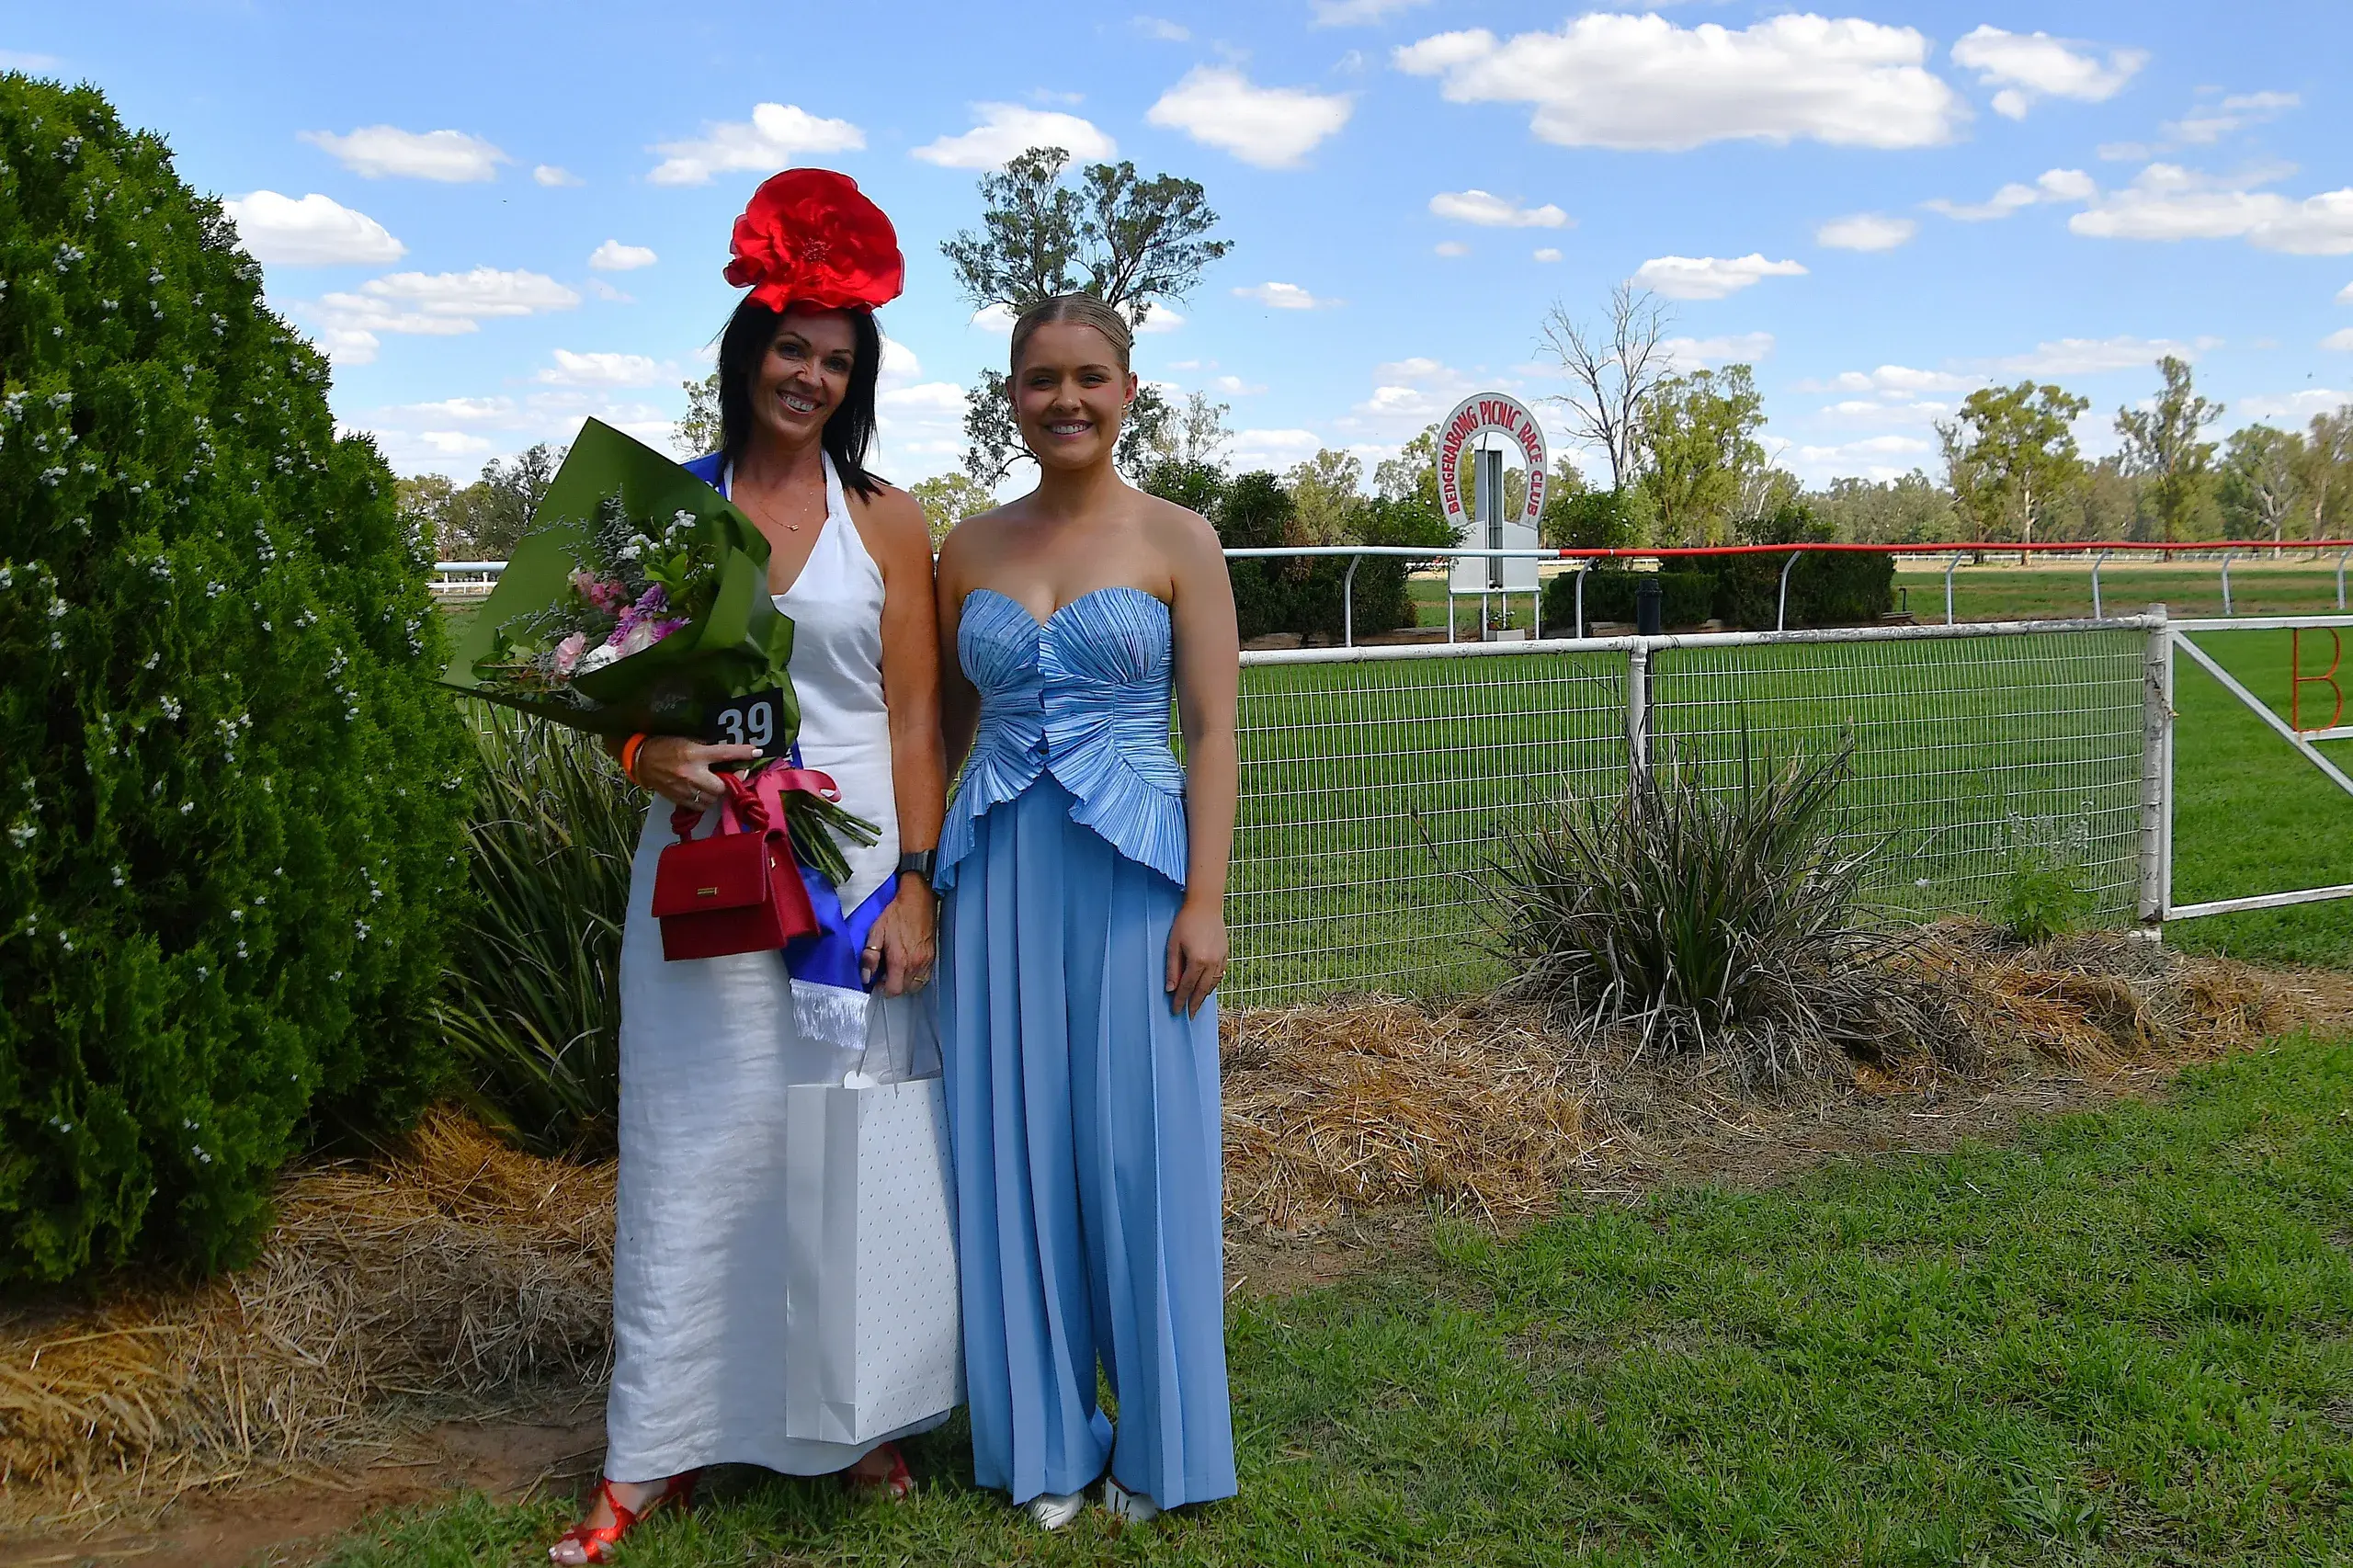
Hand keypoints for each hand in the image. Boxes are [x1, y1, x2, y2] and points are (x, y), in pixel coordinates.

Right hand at [632, 734, 759, 811]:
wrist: (641, 760)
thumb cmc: (665, 746)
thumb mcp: (688, 741)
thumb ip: (707, 748)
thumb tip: (727, 754)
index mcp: (695, 754)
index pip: (725, 754)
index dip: (743, 753)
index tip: (757, 751)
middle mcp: (692, 773)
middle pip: (721, 786)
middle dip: (729, 782)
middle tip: (731, 775)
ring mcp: (685, 789)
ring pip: (712, 799)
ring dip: (718, 793)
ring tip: (715, 784)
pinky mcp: (679, 799)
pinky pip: (700, 806)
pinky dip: (705, 800)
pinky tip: (703, 792)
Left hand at [861, 873, 936, 996]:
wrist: (918, 900)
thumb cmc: (896, 914)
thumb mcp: (876, 932)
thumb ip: (870, 957)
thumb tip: (866, 976)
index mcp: (899, 960)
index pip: (894, 990)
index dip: (884, 989)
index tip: (878, 981)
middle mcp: (915, 964)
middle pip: (905, 989)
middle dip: (894, 986)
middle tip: (886, 974)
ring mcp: (926, 961)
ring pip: (916, 985)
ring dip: (906, 982)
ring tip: (897, 970)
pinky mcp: (932, 956)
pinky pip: (925, 976)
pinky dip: (916, 976)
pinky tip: (909, 965)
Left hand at [1164, 896, 1226, 1017]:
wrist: (1205, 905)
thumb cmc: (1186, 922)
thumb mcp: (1173, 945)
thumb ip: (1172, 968)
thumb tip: (1170, 989)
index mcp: (1197, 961)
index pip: (1187, 987)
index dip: (1181, 1000)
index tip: (1176, 1011)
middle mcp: (1211, 963)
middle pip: (1202, 990)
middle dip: (1195, 1004)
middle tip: (1190, 1015)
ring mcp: (1220, 958)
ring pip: (1213, 983)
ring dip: (1205, 995)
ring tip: (1198, 1003)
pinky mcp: (1225, 953)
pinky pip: (1220, 974)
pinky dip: (1214, 983)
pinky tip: (1208, 986)